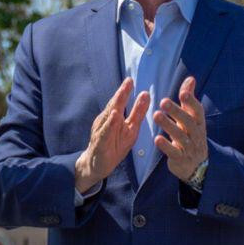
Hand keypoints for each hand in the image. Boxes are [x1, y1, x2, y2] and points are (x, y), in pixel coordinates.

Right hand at [74, 77, 149, 192]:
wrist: (97, 165)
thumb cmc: (114, 145)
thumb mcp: (130, 129)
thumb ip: (137, 113)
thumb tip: (146, 94)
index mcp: (114, 117)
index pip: (120, 102)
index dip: (125, 91)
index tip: (131, 79)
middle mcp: (106, 121)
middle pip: (114, 105)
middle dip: (121, 94)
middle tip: (128, 82)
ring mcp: (101, 131)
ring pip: (108, 117)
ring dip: (115, 106)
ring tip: (121, 95)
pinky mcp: (100, 143)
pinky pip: (105, 133)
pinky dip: (109, 125)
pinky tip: (114, 117)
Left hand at [153, 76, 208, 181]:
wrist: (196, 166)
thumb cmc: (190, 135)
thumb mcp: (191, 118)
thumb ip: (189, 99)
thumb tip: (190, 78)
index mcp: (198, 123)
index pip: (198, 111)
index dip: (191, 102)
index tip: (183, 92)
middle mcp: (196, 134)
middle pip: (188, 122)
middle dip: (176, 112)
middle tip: (163, 101)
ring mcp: (189, 148)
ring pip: (180, 136)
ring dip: (168, 125)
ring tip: (156, 115)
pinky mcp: (180, 159)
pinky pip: (174, 152)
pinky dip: (166, 146)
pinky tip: (156, 139)